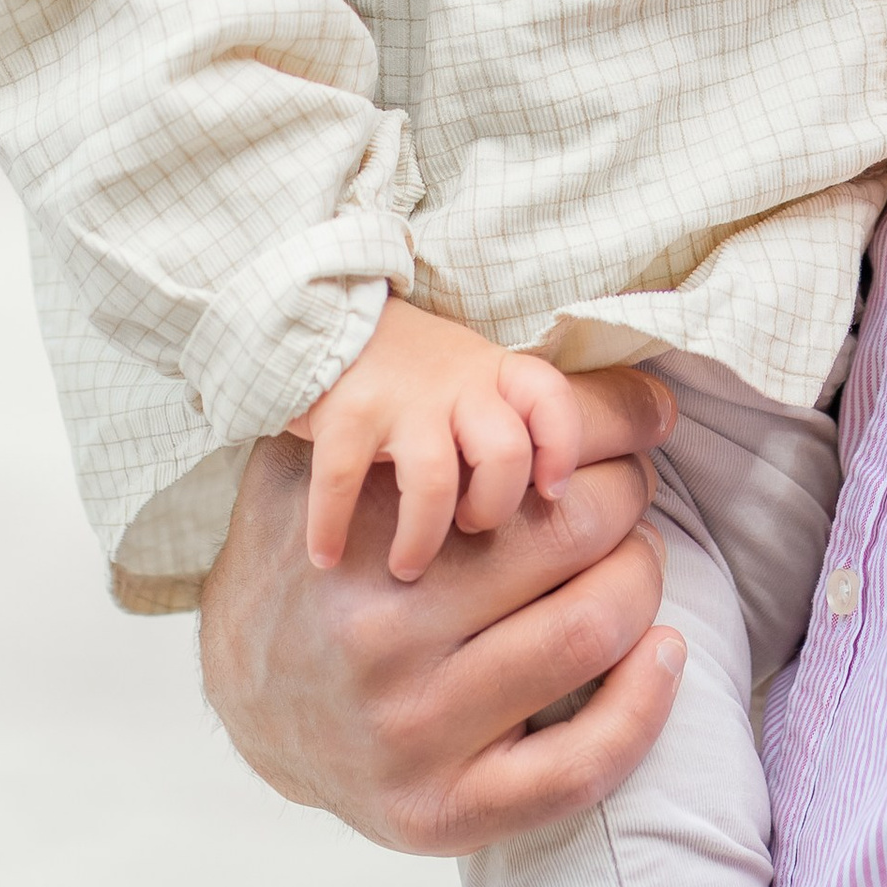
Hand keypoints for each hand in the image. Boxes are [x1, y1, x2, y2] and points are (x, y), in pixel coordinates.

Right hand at [201, 362, 680, 854]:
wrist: (246, 706)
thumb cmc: (306, 560)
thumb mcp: (310, 463)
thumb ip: (371, 401)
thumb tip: (491, 343)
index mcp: (357, 536)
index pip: (518, 452)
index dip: (598, 430)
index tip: (624, 428)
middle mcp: (381, 634)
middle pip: (566, 535)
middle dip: (623, 498)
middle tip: (628, 492)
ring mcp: (411, 734)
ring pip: (584, 633)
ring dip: (640, 579)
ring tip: (638, 558)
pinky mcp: (441, 816)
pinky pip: (574, 770)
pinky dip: (642, 708)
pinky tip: (662, 652)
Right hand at [292, 299, 584, 580]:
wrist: (324, 319)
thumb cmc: (405, 366)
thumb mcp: (465, 373)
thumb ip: (498, 415)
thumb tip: (538, 494)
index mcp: (490, 370)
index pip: (550, 397)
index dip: (562, 448)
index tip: (551, 494)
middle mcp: (453, 380)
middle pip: (504, 454)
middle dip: (492, 509)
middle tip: (468, 527)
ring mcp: (400, 396)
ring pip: (435, 481)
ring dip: (421, 539)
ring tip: (406, 568)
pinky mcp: (346, 412)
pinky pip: (344, 482)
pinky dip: (332, 527)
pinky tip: (327, 555)